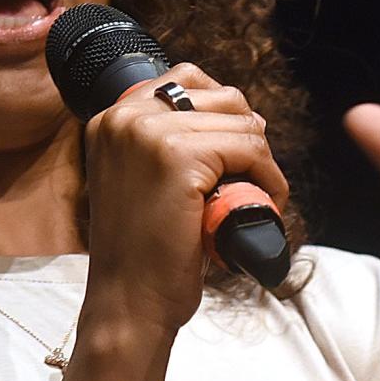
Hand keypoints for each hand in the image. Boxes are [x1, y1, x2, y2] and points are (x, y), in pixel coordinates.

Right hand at [83, 63, 288, 332]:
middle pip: (222, 95)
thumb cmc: (143, 252)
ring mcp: (149, 134)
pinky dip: (268, 178)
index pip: (186, 78)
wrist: (129, 302)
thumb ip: (167, 142)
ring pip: (242, 122)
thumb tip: (242, 114)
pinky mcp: (179, 156)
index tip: (233, 155)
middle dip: (247, 136)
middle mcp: (125, 118)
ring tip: (254, 198)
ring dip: (261, 161)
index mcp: (111, 119)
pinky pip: (250, 149)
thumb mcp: (142, 180)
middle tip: (248, 181)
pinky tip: (264, 203)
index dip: (223, 114)